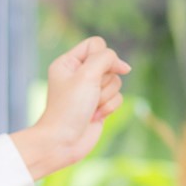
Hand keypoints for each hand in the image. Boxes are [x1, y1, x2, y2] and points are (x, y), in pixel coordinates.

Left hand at [11, 36, 130, 179]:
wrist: (62, 141)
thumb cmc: (69, 108)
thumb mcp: (86, 75)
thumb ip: (105, 59)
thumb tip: (123, 65)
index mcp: (67, 63)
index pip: (96, 44)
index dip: (104, 55)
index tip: (102, 70)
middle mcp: (78, 74)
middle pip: (109, 64)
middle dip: (104, 81)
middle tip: (88, 95)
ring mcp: (89, 90)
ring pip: (116, 81)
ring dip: (106, 96)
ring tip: (90, 108)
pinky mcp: (98, 104)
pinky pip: (118, 97)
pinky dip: (109, 107)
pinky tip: (95, 117)